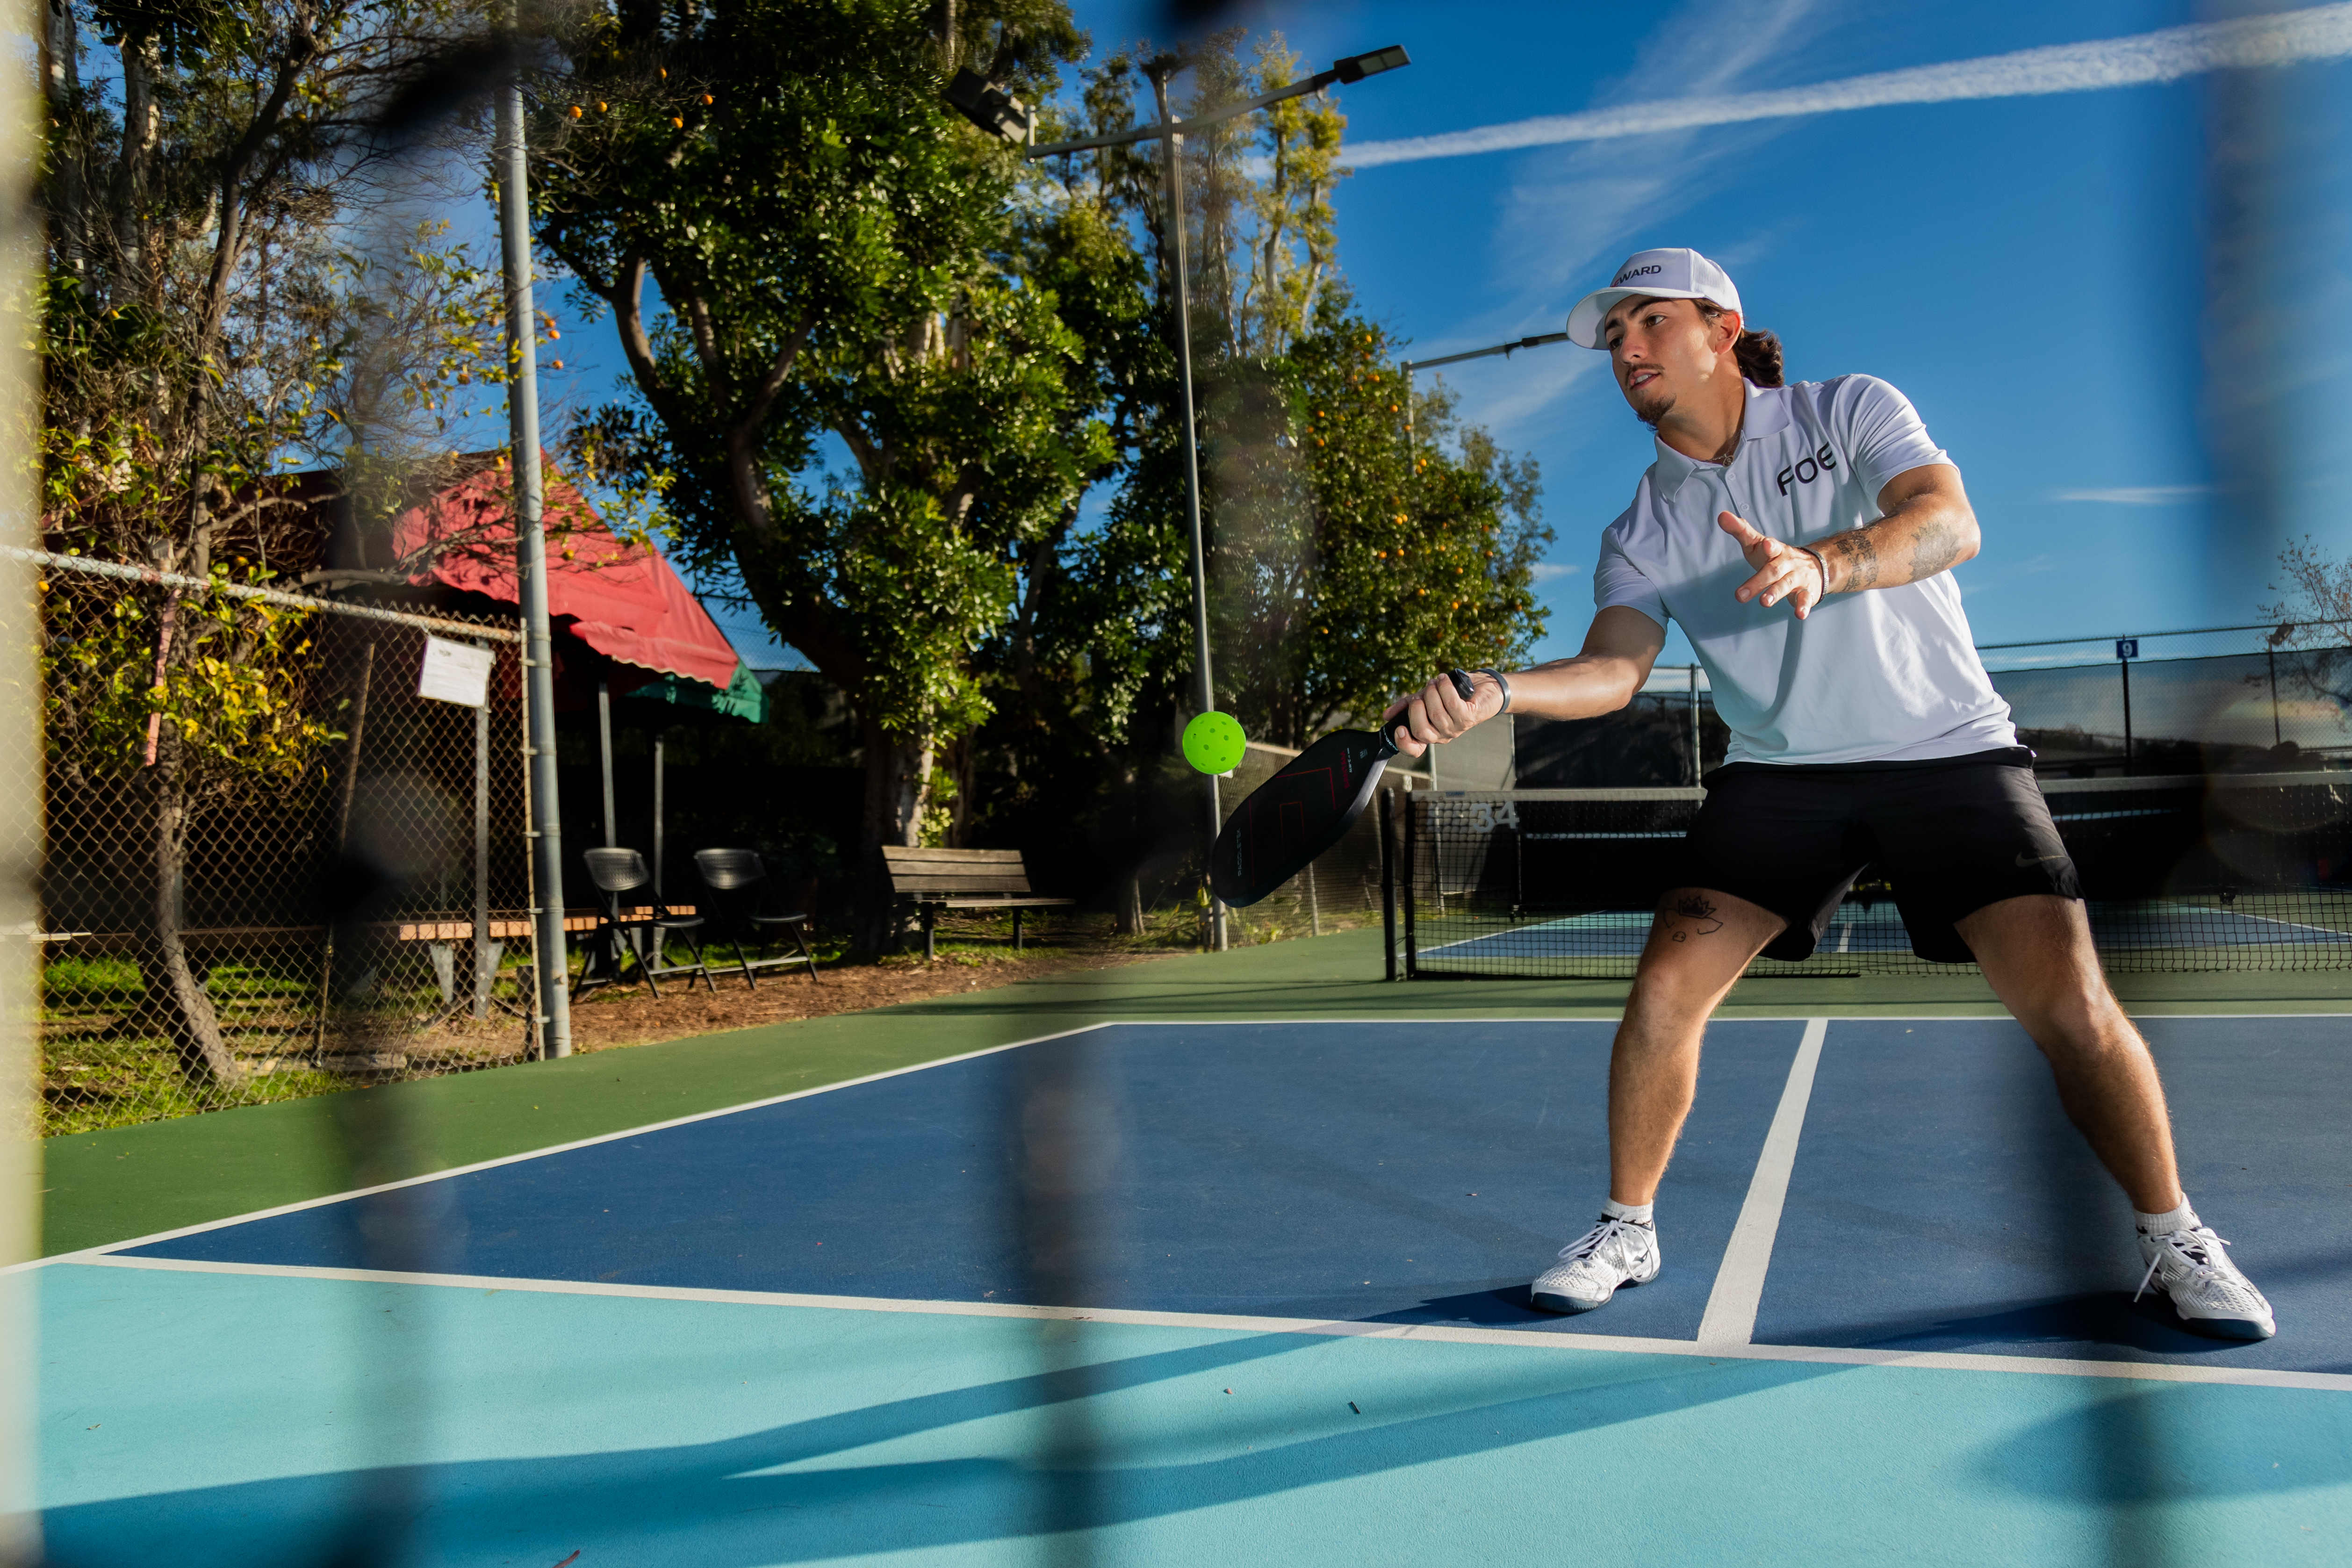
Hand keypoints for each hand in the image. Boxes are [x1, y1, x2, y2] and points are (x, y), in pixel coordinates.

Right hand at [1379, 671, 1503, 756]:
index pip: (1414, 749)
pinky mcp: (1468, 717)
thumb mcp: (1425, 698)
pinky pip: (1452, 704)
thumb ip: (1406, 706)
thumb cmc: (1452, 693)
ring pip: (1437, 714)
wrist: (1483, 687)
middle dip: (1416, 708)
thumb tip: (1386, 715)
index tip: (1399, 728)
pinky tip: (1444, 679)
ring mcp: (1456, 728)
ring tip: (1435, 682)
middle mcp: (1442, 734)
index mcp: (1429, 733)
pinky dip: (1445, 688)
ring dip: (1432, 693)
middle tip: (1421, 694)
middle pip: (1421, 731)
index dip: (1404, 743)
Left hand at [1719, 510, 1826, 618]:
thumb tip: (1721, 515)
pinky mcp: (1807, 592)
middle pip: (1773, 571)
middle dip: (1758, 582)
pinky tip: (1800, 615)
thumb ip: (1741, 531)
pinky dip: (1803, 607)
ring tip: (1764, 603)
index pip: (1772, 546)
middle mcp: (1787, 563)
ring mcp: (1798, 577)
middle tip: (1740, 595)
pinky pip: (1805, 599)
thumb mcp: (1758, 544)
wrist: (1812, 567)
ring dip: (1775, 593)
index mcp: (1776, 550)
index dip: (1769, 546)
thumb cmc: (1775, 556)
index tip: (1766, 544)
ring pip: (1787, 585)